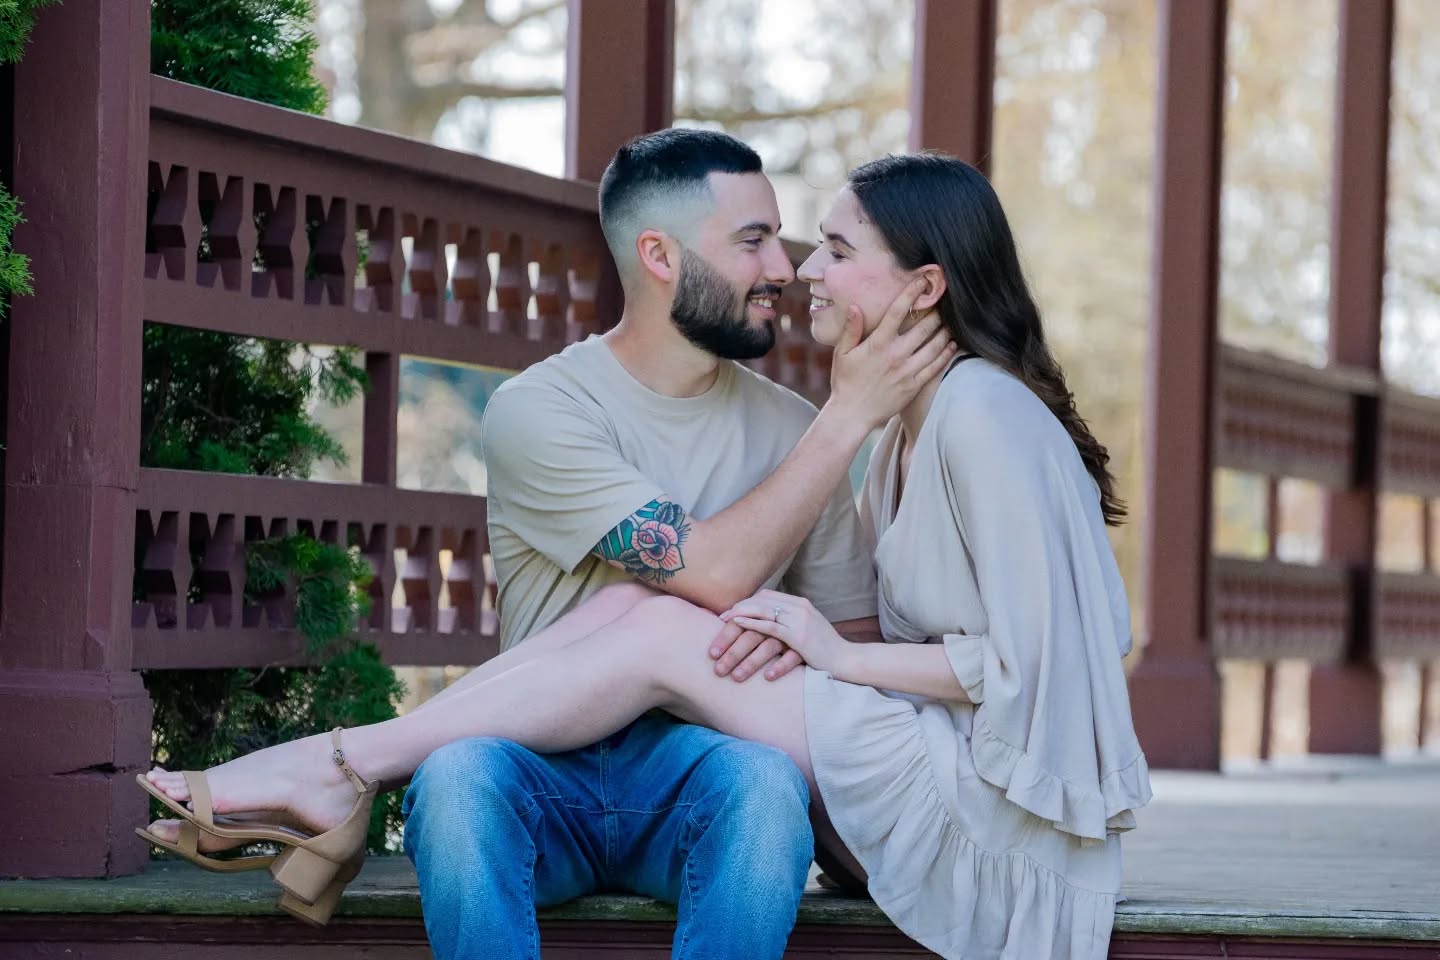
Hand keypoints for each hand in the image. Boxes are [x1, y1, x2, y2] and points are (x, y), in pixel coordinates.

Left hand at [719, 590, 853, 677]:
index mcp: (801, 604)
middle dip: (739, 607)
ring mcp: (800, 619)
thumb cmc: (826, 651)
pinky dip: (751, 623)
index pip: (767, 596)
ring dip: (740, 616)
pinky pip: (770, 626)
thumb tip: (771, 626)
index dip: (747, 602)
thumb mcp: (808, 631)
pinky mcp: (799, 635)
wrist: (847, 660)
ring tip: (723, 623)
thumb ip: (792, 624)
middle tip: (721, 618)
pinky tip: (738, 625)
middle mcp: (799, 607)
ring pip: (762, 611)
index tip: (731, 612)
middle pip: (762, 600)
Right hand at [826, 278, 957, 430]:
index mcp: (877, 344)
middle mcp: (895, 355)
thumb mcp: (842, 353)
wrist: (851, 414)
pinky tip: (952, 345)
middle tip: (943, 301)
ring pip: (934, 346)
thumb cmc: (845, 382)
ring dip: (945, 331)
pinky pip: (935, 367)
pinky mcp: (914, 386)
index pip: (897, 312)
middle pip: (923, 327)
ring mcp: (907, 371)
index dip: (910, 294)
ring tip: (951, 321)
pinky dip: (946, 354)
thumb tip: (855, 306)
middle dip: (935, 312)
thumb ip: (851, 329)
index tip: (921, 281)